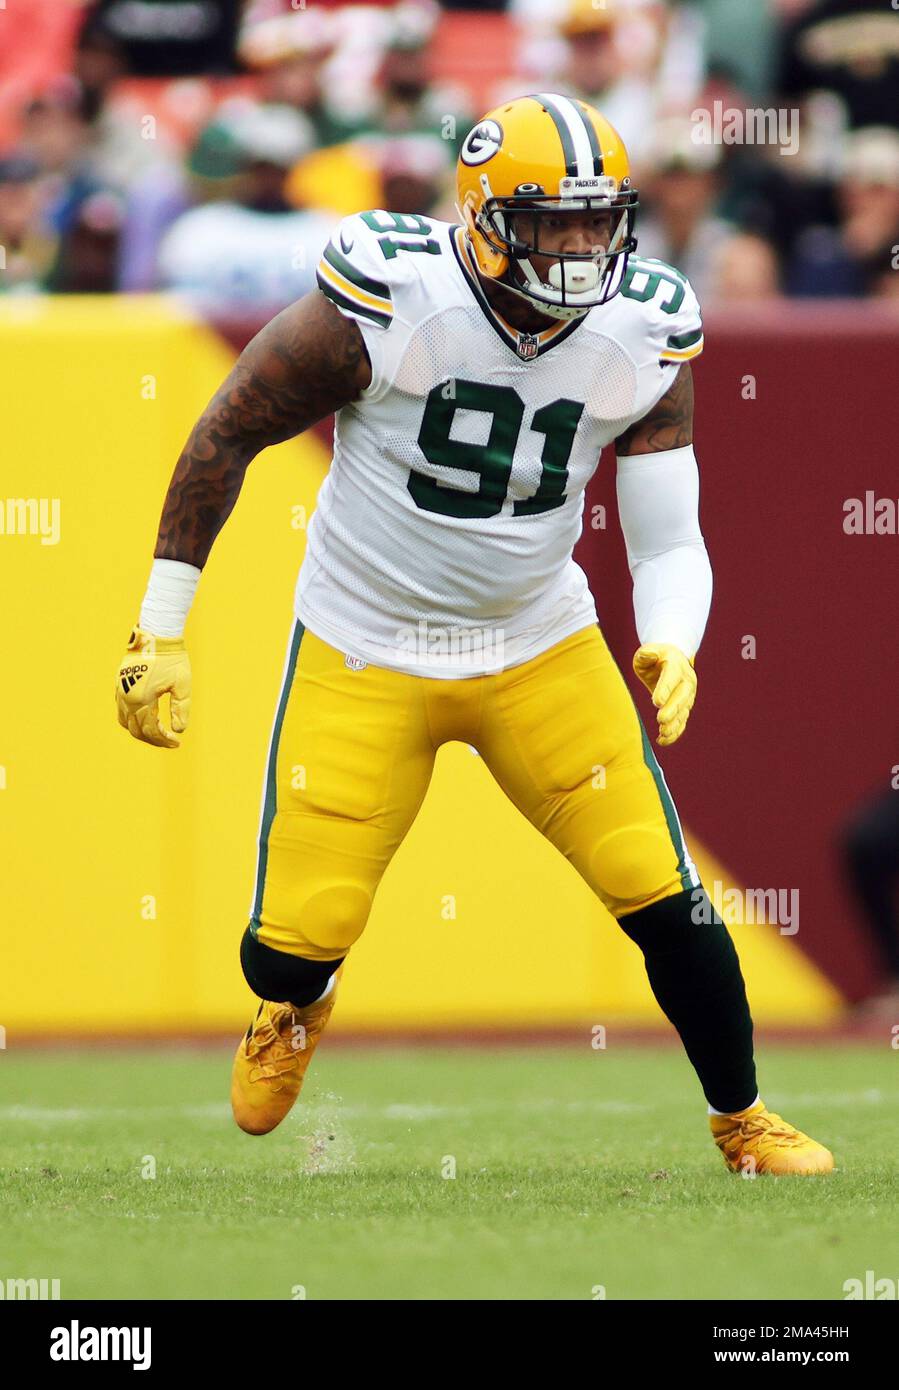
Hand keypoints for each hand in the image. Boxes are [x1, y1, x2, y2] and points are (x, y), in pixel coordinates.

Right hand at [116, 627, 190, 748]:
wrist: (157, 634)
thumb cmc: (173, 658)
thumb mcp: (182, 685)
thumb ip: (180, 709)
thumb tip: (179, 730)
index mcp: (142, 699)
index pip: (150, 730)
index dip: (163, 740)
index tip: (176, 743)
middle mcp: (127, 697)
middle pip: (136, 729)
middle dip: (152, 739)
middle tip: (169, 741)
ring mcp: (120, 689)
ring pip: (124, 721)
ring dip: (139, 730)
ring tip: (156, 734)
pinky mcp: (119, 682)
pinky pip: (121, 708)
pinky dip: (131, 718)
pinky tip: (146, 718)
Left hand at [633, 643, 695, 746]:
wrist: (672, 659)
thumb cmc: (655, 656)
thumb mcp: (647, 652)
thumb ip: (646, 654)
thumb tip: (647, 655)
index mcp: (676, 665)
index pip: (672, 677)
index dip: (665, 689)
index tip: (656, 702)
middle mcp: (686, 680)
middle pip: (682, 696)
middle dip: (672, 710)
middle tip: (661, 720)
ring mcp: (688, 695)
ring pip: (683, 711)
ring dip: (674, 724)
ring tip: (663, 734)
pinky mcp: (685, 706)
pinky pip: (682, 721)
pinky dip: (675, 732)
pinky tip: (662, 741)